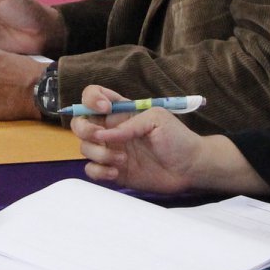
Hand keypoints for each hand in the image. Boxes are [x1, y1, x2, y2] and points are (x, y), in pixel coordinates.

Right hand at [70, 84, 213, 194]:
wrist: (189, 168)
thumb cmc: (177, 138)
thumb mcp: (157, 119)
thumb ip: (130, 124)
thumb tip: (107, 136)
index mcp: (121, 112)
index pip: (93, 96)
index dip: (91, 99)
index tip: (105, 109)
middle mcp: (111, 129)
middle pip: (80, 123)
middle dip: (85, 129)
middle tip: (102, 137)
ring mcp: (111, 151)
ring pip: (85, 148)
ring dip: (99, 153)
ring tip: (123, 159)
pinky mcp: (113, 171)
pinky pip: (91, 170)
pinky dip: (99, 171)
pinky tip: (116, 172)